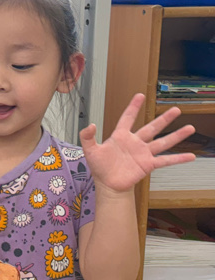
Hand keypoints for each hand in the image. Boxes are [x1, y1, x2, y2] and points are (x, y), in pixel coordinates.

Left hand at [81, 93, 195, 193]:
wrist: (108, 185)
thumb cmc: (100, 167)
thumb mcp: (90, 150)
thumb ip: (87, 137)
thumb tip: (91, 125)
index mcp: (120, 136)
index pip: (127, 118)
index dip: (133, 107)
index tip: (140, 95)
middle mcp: (135, 142)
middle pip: (152, 128)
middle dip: (164, 119)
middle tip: (176, 110)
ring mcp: (143, 153)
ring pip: (162, 142)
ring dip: (176, 136)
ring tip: (190, 128)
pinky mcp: (148, 165)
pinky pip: (165, 160)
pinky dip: (178, 159)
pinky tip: (191, 156)